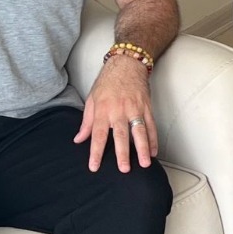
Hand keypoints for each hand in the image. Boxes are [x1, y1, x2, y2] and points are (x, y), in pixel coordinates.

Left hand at [75, 53, 158, 171]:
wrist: (127, 64)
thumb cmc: (107, 82)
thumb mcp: (92, 99)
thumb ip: (87, 121)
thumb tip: (79, 139)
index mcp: (103, 110)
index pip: (98, 135)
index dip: (96, 152)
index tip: (94, 167)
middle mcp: (119, 110)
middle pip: (121, 135)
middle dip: (123, 153)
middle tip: (124, 169)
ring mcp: (135, 109)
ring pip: (140, 131)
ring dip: (143, 148)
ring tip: (145, 164)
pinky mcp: (146, 107)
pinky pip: (151, 125)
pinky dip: (153, 139)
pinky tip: (153, 152)